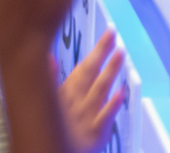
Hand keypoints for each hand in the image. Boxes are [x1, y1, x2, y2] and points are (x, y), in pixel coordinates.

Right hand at [59, 31, 125, 152]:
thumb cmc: (55, 129)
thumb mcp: (48, 103)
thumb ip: (49, 79)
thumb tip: (48, 56)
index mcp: (65, 95)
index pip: (82, 67)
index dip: (96, 50)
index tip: (108, 34)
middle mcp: (75, 103)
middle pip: (90, 74)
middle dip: (102, 53)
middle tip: (114, 35)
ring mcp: (86, 118)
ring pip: (99, 91)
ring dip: (109, 71)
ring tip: (120, 55)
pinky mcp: (94, 135)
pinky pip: (104, 118)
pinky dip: (112, 105)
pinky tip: (121, 92)